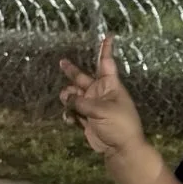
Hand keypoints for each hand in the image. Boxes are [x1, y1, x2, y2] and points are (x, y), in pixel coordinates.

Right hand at [58, 36, 146, 158]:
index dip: (106, 49)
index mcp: (110, 86)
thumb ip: (80, 102)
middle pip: (83, 78)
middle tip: (62, 62)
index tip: (108, 35)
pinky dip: (69, 114)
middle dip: (72, 72)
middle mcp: (100, 93)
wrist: (120, 149)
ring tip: (66, 100)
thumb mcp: (101, 110)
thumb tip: (65, 96)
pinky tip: (70, 119)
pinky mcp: (87, 119)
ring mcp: (93, 106)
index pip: (107, 63)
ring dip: (68, 98)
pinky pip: (73, 112)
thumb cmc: (119, 125)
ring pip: (74, 96)